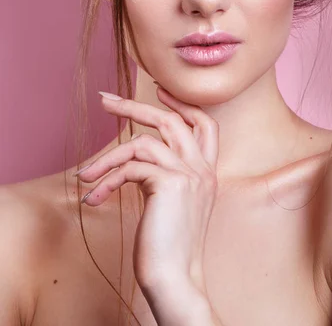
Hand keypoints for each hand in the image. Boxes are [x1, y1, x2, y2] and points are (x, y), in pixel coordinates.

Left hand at [75, 84, 218, 300]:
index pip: (205, 124)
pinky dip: (106, 181)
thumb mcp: (172, 204)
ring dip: (106, 158)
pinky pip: (130, 168)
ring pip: (142, 143)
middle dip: (135, 106)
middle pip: (170, 120)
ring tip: (85, 175)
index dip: (183, 104)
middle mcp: (202, 169)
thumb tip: (134, 158)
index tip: (159, 91)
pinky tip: (94, 197)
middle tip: (105, 100)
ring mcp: (189, 175)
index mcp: (207, 172)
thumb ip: (164, 176)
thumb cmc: (168, 247)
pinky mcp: (169, 184)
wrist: (175, 279)